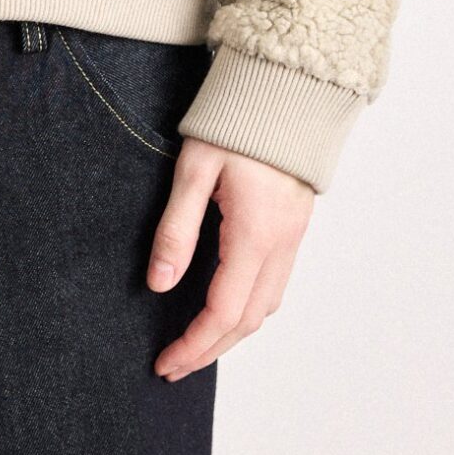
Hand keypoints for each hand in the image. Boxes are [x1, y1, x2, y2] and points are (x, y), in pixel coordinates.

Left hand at [149, 139, 314, 378]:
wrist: (287, 88)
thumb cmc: (236, 121)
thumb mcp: (193, 169)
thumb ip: (175, 229)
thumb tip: (158, 285)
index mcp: (255, 233)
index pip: (223, 311)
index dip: (193, 344)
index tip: (165, 362)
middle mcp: (281, 244)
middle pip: (247, 320)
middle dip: (210, 350)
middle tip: (173, 366)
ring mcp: (293, 237)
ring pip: (266, 307)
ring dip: (232, 334)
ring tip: (195, 345)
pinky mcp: (295, 228)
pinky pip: (276, 285)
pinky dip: (249, 308)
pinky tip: (225, 307)